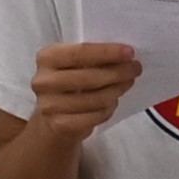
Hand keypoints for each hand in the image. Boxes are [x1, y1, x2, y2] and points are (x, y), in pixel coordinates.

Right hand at [27, 41, 144, 137]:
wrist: (53, 114)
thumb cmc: (70, 81)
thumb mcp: (75, 63)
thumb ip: (93, 57)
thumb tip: (126, 57)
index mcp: (47, 57)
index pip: (80, 52)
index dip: (107, 52)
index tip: (130, 52)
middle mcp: (43, 81)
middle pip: (90, 77)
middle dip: (118, 72)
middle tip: (135, 69)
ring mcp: (49, 105)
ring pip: (95, 99)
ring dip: (117, 90)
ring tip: (127, 84)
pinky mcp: (59, 125)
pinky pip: (94, 116)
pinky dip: (109, 109)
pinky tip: (113, 102)